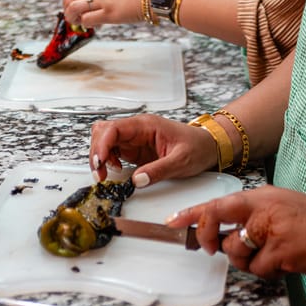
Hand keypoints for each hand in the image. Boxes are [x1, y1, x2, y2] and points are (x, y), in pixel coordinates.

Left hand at [62, 0, 142, 26]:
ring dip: (71, 19)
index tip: (85, 14)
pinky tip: (95, 26)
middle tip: (74, 20)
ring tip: (79, 25)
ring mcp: (102, 1)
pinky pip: (87, 19)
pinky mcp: (108, 12)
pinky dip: (86, 25)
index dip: (79, 6)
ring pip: (72, 8)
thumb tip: (101, 9)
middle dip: (66, 11)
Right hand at [89, 114, 218, 186]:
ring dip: (100, 157)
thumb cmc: (198, 147)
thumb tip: (137, 180)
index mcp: (146, 125)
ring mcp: (134, 138)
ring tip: (107, 174)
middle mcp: (136, 129)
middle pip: (103, 132)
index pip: (114, 129)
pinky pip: (112, 151)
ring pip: (104, 141)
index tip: (100, 163)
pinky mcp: (134, 149)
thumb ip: (159, 170)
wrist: (208, 146)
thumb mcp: (182, 161)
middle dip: (97, 152)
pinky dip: (108, 161)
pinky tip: (115, 171)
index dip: (102, 145)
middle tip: (101, 174)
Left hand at [166, 185, 305, 279]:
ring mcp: (271, 232)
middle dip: (210, 242)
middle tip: (212, 248)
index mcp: (260, 197)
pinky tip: (286, 262)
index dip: (191, 214)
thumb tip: (221, 234)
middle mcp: (262, 211)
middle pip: (218, 230)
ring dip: (249, 261)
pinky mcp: (282, 253)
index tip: (172, 221)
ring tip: (273, 253)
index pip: (217, 203)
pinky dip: (269, 271)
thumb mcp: (279, 205)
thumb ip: (250, 216)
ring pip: (237, 255)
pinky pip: (259, 270)